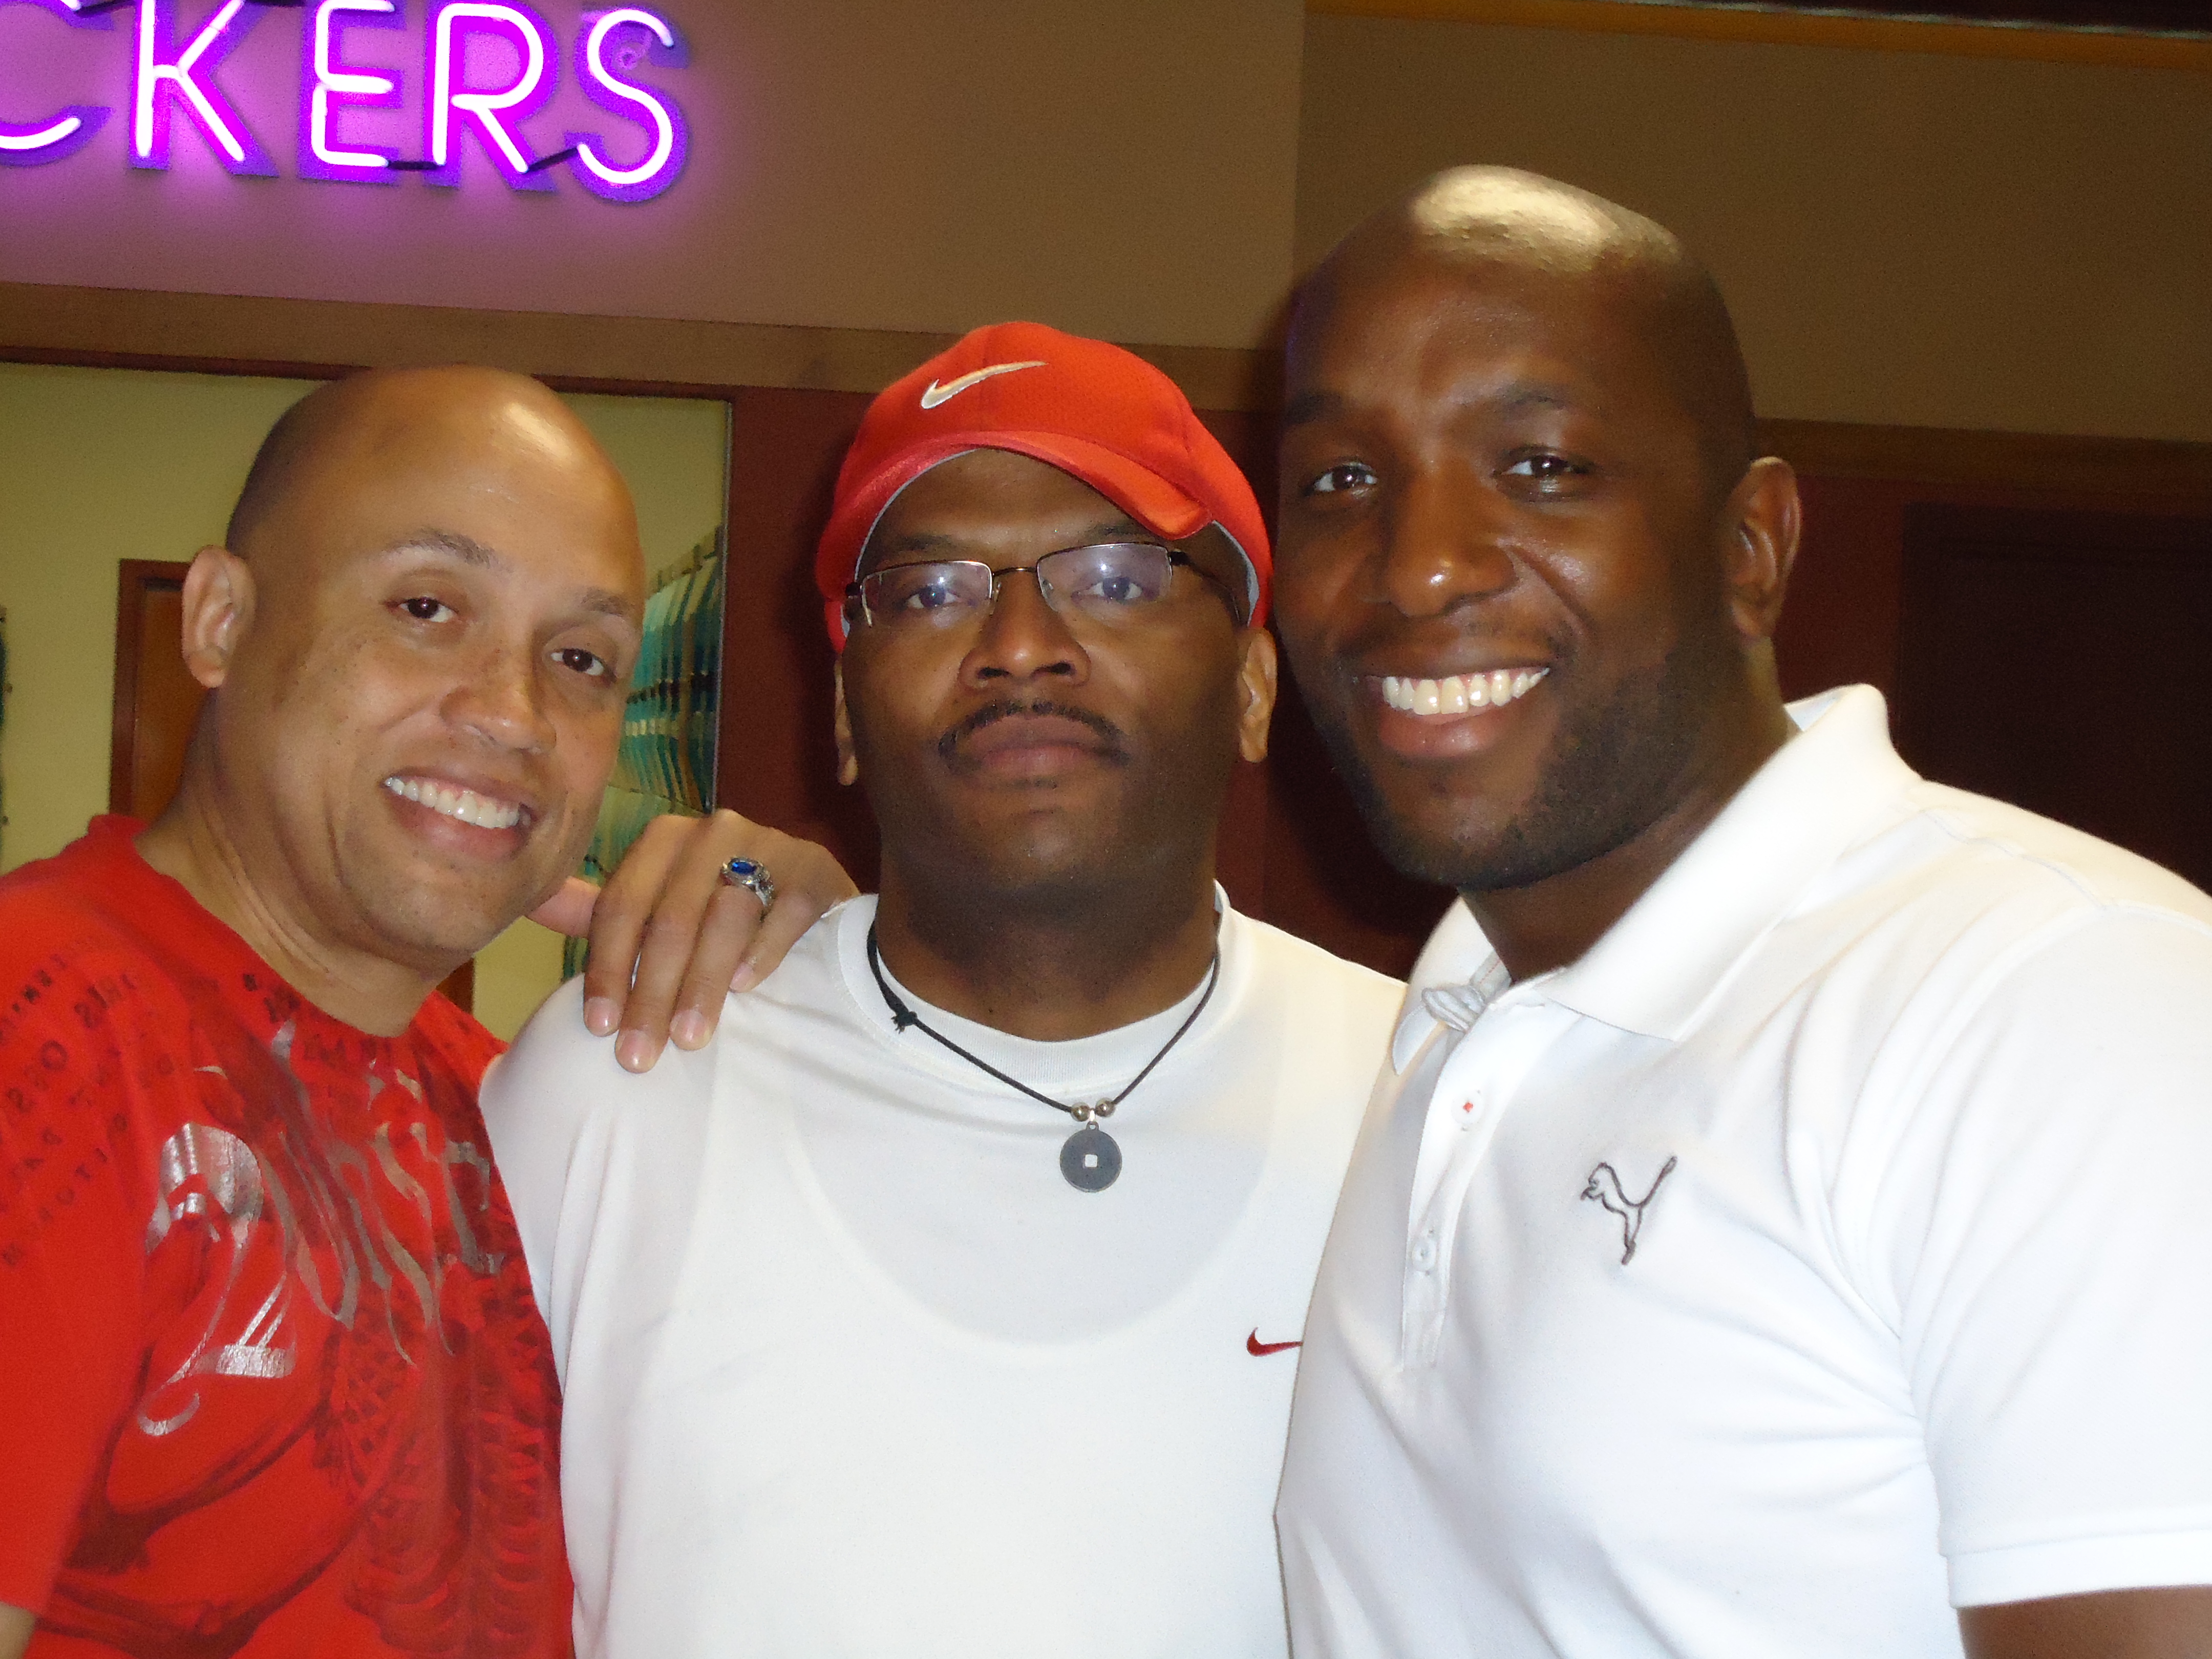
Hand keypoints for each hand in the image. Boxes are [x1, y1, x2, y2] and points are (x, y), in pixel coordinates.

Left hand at [526, 811, 858, 1071]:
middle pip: (670, 921)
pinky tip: (746, 989)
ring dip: (702, 984)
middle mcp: (715, 831)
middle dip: (651, 994)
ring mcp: (771, 845)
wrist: (811, 894)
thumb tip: (527, 903)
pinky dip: (762, 952)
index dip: (607, 969)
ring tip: (689, 1039)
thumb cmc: (720, 908)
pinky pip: (784, 913)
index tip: (599, 1029)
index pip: (622, 906)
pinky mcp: (816, 870)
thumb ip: (599, 909)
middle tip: (639, 1056)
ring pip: (724, 918)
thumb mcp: (657, 903)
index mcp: (665, 839)